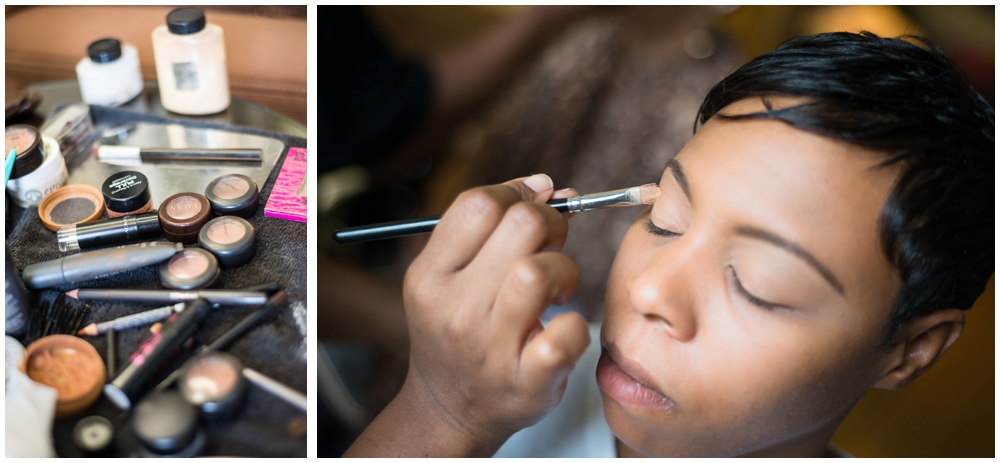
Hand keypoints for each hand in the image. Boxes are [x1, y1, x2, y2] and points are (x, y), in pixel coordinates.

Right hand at [398, 174, 589, 453]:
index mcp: (430, 276)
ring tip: (559, 285)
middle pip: (520, 225)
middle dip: (550, 222)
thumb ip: (488, 230)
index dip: (518, 191)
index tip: (534, 202)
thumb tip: (547, 185)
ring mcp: (491, 347)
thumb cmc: (458, 331)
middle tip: (551, 243)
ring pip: (540, 272)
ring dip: (564, 268)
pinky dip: (577, 324)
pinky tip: (562, 327)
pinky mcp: (528, 380)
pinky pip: (568, 332)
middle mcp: (455, 309)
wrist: (448, 410)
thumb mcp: (448, 279)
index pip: (479, 203)